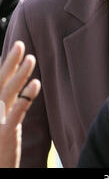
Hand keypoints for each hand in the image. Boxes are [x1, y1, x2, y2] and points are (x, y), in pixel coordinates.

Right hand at [0, 41, 40, 167]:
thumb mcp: (2, 119)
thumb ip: (9, 102)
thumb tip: (14, 84)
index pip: (0, 81)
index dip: (8, 64)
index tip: (17, 47)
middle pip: (0, 81)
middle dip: (10, 62)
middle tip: (20, 44)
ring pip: (9, 92)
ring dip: (20, 74)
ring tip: (31, 58)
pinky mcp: (5, 133)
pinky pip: (17, 112)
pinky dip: (26, 97)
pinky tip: (35, 83)